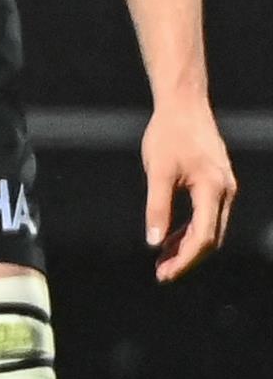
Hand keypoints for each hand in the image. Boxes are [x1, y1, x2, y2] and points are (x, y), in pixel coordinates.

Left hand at [143, 98, 235, 280]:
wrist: (183, 105)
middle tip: (161, 273)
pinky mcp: (217, 183)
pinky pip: (208, 215)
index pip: (204, 237)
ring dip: (188, 246)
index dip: (185, 259)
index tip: (164, 273)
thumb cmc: (168, 134)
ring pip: (211, 228)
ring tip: (163, 260)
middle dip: (187, 258)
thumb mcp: (157, 171)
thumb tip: (153, 242)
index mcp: (213, 189)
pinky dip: (191, 229)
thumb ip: (157, 208)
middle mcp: (226, 191)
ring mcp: (224, 187)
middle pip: (211, 237)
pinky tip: (172, 238)